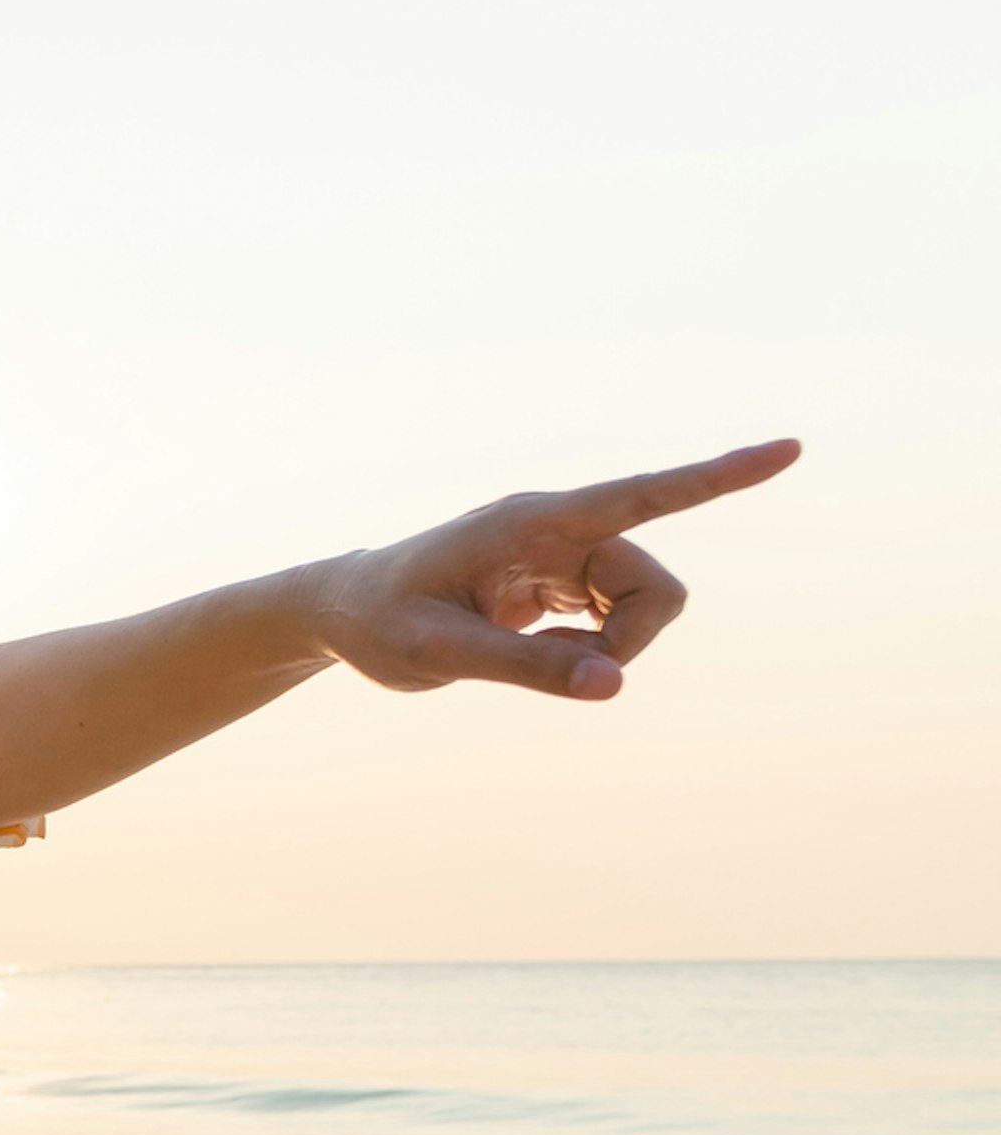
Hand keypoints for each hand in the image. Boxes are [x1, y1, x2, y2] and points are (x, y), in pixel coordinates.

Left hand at [309, 441, 798, 700]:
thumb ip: (525, 668)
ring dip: (611, 648)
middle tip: (568, 674)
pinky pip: (617, 621)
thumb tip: (615, 685)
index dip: (718, 477)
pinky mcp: (561, 582)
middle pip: (655, 585)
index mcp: (532, 521)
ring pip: (643, 606)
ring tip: (533, 661)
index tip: (791, 449)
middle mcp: (557, 528)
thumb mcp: (437, 652)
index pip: (641, 495)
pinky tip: (539, 653)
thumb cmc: (379, 624)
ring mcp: (563, 554)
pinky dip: (595, 650)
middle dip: (632, 639)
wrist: (344, 613)